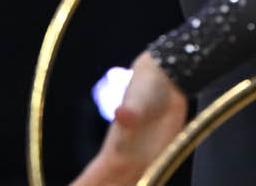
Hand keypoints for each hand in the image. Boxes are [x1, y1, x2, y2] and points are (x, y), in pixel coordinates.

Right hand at [69, 53, 188, 185]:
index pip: (88, 183)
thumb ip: (132, 112)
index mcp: (113, 156)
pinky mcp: (158, 163)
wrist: (166, 81)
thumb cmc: (147, 88)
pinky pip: (148, 183)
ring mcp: (141, 166)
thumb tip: (123, 114)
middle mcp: (123, 166)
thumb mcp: (139, 99)